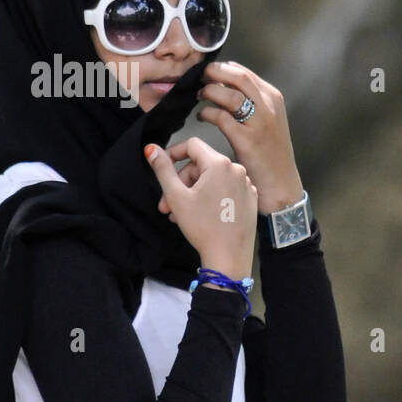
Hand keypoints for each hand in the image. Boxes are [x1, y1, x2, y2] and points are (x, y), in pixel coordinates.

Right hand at [144, 137, 256, 280]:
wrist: (229, 257)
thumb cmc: (203, 227)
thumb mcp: (176, 196)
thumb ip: (162, 169)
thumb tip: (152, 149)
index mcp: (220, 164)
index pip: (192, 145)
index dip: (174, 153)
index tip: (162, 166)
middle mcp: (237, 170)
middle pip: (201, 165)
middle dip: (181, 182)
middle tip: (166, 204)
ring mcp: (246, 184)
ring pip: (212, 179)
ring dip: (192, 193)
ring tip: (178, 214)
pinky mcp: (250, 199)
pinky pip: (226, 190)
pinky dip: (210, 198)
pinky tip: (200, 215)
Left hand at [196, 60, 303, 213]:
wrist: (280, 183)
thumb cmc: (270, 154)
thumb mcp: (268, 121)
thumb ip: (251, 102)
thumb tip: (223, 86)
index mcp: (273, 98)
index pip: (244, 72)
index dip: (222, 69)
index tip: (209, 73)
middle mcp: (268, 107)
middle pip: (237, 77)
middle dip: (214, 73)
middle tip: (200, 78)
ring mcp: (259, 123)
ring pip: (228, 95)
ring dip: (209, 92)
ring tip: (199, 96)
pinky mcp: (247, 139)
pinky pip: (220, 117)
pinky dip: (207, 113)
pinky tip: (202, 117)